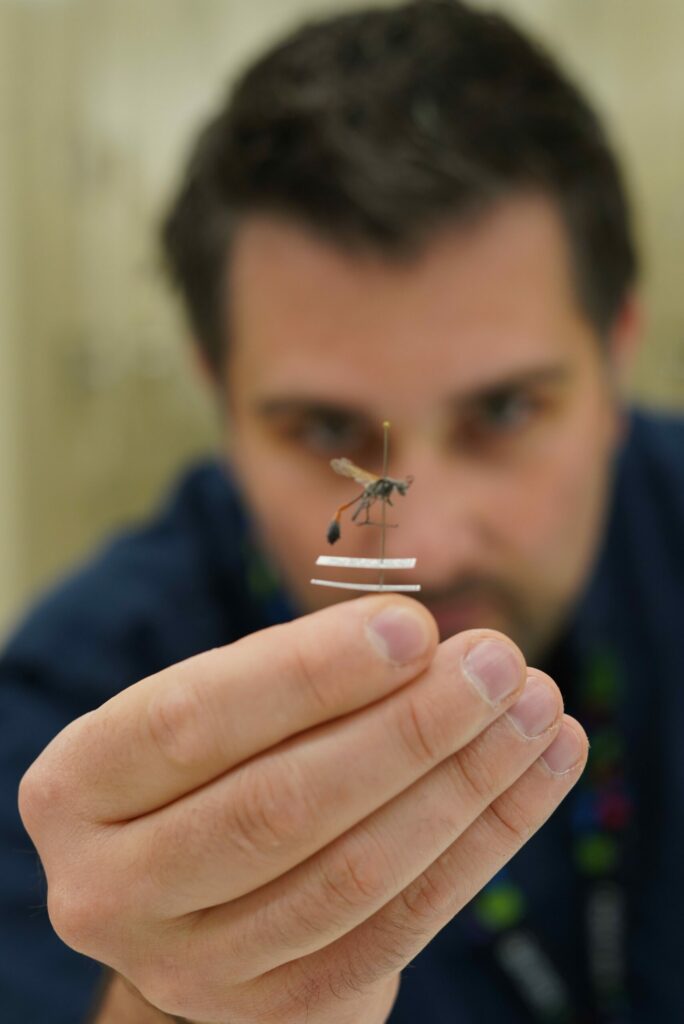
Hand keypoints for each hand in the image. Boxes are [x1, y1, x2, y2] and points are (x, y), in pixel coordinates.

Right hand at [19, 596, 586, 1023]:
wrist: (199, 888)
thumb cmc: (214, 764)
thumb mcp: (223, 709)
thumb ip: (299, 677)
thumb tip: (418, 641)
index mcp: (79, 785)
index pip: (192, 720)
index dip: (309, 673)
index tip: (414, 626)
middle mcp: (109, 888)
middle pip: (279, 806)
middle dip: (407, 728)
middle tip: (498, 663)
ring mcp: (190, 967)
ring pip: (352, 874)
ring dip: (465, 784)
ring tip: (536, 708)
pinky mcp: (276, 1012)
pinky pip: (399, 929)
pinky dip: (483, 843)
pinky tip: (540, 770)